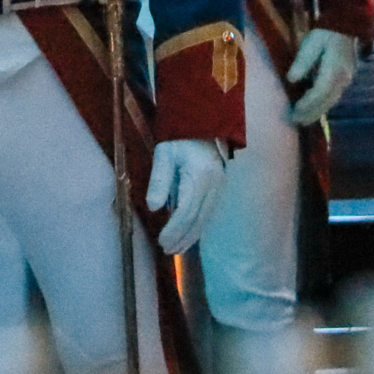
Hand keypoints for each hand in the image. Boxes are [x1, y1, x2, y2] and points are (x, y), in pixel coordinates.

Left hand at [146, 139, 226, 253]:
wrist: (204, 123)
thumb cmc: (180, 138)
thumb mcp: (164, 154)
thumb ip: (159, 180)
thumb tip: (154, 208)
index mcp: (199, 177)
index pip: (186, 211)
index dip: (174, 230)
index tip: (161, 241)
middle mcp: (213, 185)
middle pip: (198, 220)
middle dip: (182, 238)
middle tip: (167, 250)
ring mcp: (219, 188)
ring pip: (205, 219)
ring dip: (191, 236)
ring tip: (176, 248)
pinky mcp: (219, 188)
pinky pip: (208, 213)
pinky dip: (198, 227)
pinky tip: (188, 235)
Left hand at [285, 28, 360, 125]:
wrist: (345, 26)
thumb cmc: (325, 33)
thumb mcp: (311, 42)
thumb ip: (302, 61)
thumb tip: (292, 79)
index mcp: (334, 70)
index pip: (319, 93)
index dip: (306, 104)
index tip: (293, 111)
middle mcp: (343, 79)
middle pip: (326, 102)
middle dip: (310, 114)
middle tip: (293, 121)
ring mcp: (346, 81)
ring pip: (331, 102)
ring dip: (316, 113)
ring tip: (300, 120)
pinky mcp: (345, 81)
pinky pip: (333, 98)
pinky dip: (322, 106)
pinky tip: (312, 110)